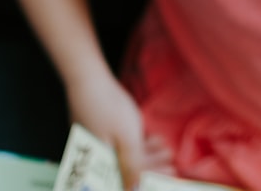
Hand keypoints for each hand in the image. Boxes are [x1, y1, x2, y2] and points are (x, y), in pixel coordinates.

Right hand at [66, 72, 173, 189]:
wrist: (89, 80)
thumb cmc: (109, 109)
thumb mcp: (127, 139)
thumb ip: (133, 166)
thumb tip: (136, 189)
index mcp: (98, 165)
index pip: (126, 181)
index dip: (150, 179)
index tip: (170, 173)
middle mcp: (94, 160)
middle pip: (126, 171)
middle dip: (151, 166)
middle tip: (171, 160)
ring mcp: (96, 146)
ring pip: (124, 158)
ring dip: (147, 155)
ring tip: (165, 147)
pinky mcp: (99, 134)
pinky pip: (120, 146)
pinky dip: (137, 145)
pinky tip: (153, 139)